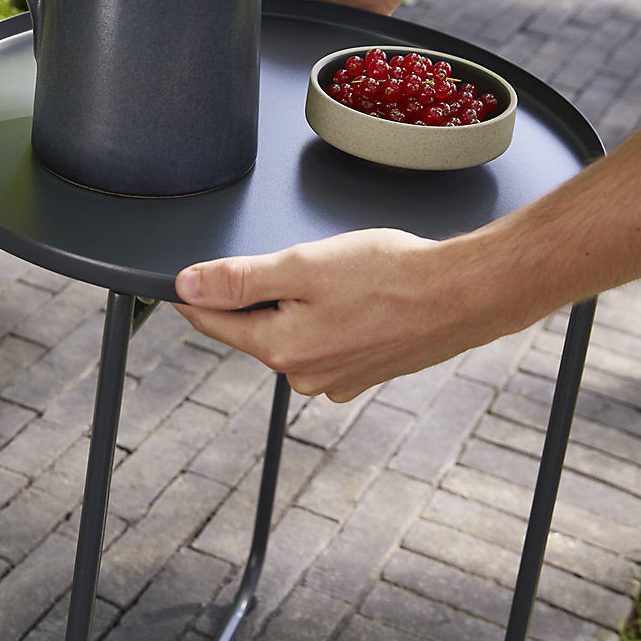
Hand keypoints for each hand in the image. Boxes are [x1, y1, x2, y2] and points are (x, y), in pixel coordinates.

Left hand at [173, 228, 521, 401]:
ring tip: (336, 278)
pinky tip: (356, 300)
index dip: (194, 294)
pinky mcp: (361, 374)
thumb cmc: (390, 275)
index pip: (213, 321)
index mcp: (281, 347)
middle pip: (255, 328)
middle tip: (291, 261)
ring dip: (298, 307)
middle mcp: (303, 374)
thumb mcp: (304, 265)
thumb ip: (240, 279)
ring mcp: (335, 379)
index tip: (179, 278)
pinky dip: (329, 321)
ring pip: (293, 335)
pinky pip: (326, 344)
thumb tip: (186, 286)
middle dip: (260, 295)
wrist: (461, 296)